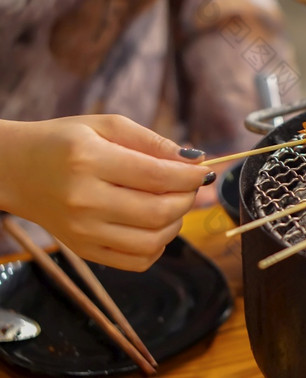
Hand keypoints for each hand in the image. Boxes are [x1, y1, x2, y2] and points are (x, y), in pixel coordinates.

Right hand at [0, 115, 213, 270]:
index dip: (190, 175)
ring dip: (177, 222)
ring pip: (153, 241)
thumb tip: (194, 159)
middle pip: (159, 211)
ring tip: (173, 202)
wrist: (15, 171)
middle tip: (191, 185)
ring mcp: (83, 232)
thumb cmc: (64, 143)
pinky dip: (158, 245)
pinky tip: (154, 224)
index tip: (204, 170)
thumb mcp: (106, 126)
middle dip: (188, 198)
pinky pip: (137, 261)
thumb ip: (152, 141)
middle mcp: (85, 201)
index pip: (157, 175)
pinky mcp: (85, 251)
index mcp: (89, 161)